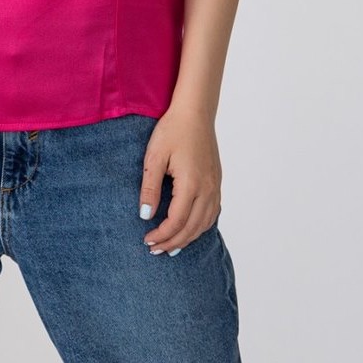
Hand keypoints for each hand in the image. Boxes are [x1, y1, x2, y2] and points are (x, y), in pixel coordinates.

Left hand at [138, 104, 221, 254]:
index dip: (162, 235)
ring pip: (205, 223)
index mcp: (191, 184)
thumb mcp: (154, 157)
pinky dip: (201, 226)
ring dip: (188, 238)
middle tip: (155, 249)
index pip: (177, 222)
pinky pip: (212, 213)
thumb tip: (145, 216)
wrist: (195, 112)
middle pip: (192, 228)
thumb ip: (150, 188)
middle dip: (173, 242)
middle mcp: (207, 189)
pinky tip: (190, 229)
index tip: (147, 240)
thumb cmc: (172, 130)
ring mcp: (215, 186)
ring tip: (171, 246)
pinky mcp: (217, 182)